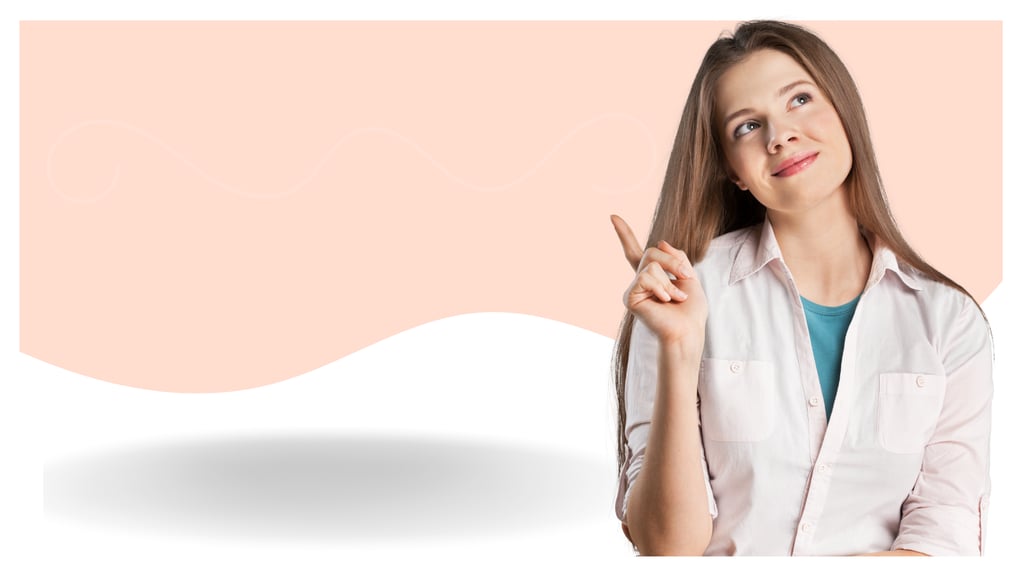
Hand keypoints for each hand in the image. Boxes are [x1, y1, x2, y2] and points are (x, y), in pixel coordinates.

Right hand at [611, 215, 707, 354]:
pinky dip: (661, 287)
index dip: (625, 235)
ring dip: (670, 279)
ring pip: (650, 263)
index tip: (613, 217)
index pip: (635, 252)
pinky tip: (665, 301)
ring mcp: (633, 289)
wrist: (687, 331)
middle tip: (685, 277)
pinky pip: (645, 276)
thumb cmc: (690, 312)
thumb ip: (676, 257)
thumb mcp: (689, 277)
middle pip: (652, 251)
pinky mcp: (630, 297)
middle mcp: (640, 281)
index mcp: (652, 277)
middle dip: (673, 262)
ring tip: (675, 297)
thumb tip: (660, 242)